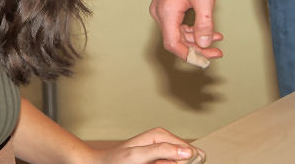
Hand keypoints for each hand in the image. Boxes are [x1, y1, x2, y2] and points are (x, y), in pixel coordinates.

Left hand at [88, 127, 202, 163]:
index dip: (183, 161)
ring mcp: (163, 152)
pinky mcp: (160, 159)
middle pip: (186, 158)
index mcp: (161, 134)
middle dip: (174, 163)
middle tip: (154, 163)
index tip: (161, 162)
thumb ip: (162, 151)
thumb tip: (189, 151)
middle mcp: (165, 141)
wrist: (104, 163)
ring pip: (177, 163)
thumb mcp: (138, 155)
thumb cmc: (118, 159)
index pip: (190, 151)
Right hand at [149, 0, 221, 61]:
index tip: (205, 61)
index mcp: (166, 11)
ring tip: (217, 39)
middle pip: (175, 40)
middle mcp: (159, 12)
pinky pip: (176, 23)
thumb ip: (204, 24)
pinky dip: (191, 29)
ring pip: (177, 32)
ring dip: (196, 38)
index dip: (188, 55)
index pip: (173, 43)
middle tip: (217, 52)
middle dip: (197, 48)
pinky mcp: (166, 4)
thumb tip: (204, 44)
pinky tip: (208, 30)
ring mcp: (161, 8)